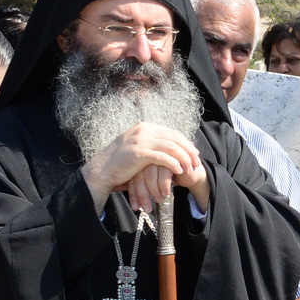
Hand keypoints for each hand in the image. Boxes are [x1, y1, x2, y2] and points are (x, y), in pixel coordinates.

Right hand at [83, 122, 206, 213]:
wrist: (102, 170)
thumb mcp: (137, 147)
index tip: (195, 155)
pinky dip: (174, 164)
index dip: (186, 143)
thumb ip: (151, 143)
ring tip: (191, 169)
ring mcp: (140, 140)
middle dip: (189, 150)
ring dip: (184, 159)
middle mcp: (143, 130)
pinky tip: (180, 172)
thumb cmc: (121, 162)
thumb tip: (170, 147)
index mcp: (144, 127)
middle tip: (197, 163)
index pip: (172, 133)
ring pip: (172, 147)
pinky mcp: (139, 153)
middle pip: (175, 138)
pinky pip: (163, 157)